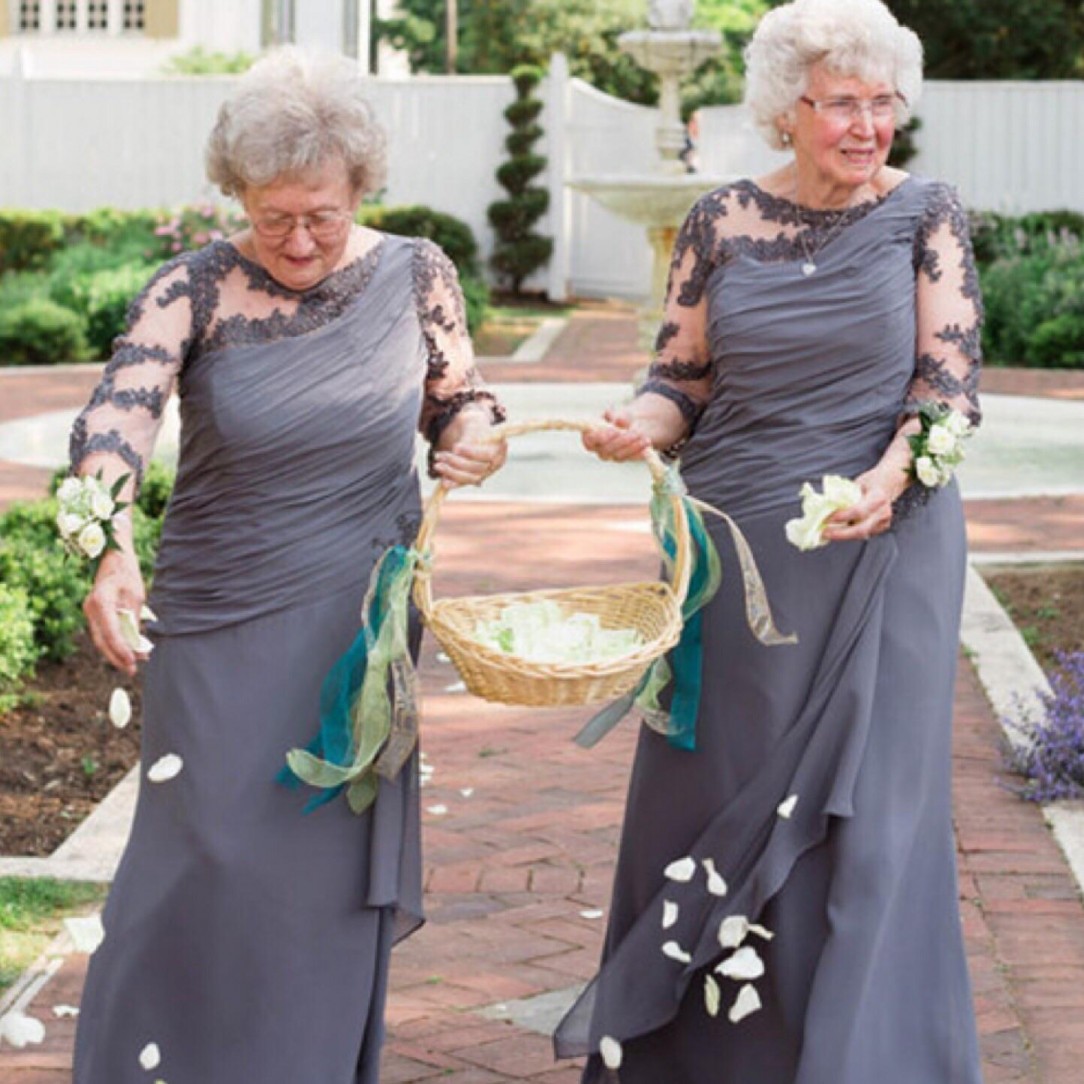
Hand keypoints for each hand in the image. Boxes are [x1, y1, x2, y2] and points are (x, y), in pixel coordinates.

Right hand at [84, 547, 147, 676]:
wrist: (112, 556)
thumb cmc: (126, 572)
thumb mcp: (136, 595)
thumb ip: (133, 619)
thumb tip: (136, 645)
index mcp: (101, 602)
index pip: (110, 633)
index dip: (121, 650)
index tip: (133, 662)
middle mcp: (91, 609)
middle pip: (102, 641)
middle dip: (117, 657)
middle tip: (133, 670)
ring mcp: (91, 611)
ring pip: (101, 639)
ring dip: (116, 652)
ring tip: (134, 663)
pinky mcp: (95, 613)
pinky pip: (104, 632)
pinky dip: (115, 642)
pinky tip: (128, 650)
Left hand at [432, 424, 507, 488]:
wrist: (475, 434)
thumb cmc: (475, 428)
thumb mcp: (474, 425)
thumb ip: (469, 435)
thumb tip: (457, 449)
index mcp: (499, 450)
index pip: (487, 455)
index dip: (471, 453)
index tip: (455, 447)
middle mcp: (494, 465)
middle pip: (478, 468)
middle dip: (456, 462)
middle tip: (439, 455)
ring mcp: (485, 474)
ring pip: (470, 478)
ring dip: (452, 472)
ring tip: (437, 464)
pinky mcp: (475, 480)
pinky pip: (465, 484)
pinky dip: (454, 483)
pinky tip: (444, 481)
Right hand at [582, 408, 651, 461]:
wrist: (635, 424)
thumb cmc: (622, 417)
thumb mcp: (620, 413)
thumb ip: (618, 415)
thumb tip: (619, 420)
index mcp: (591, 435)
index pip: (589, 441)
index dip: (598, 438)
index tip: (613, 430)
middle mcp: (599, 448)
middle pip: (605, 451)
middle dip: (619, 442)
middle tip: (632, 432)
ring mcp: (612, 456)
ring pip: (618, 456)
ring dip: (631, 446)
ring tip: (642, 435)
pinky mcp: (625, 459)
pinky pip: (631, 458)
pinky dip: (639, 451)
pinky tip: (646, 443)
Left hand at [821, 468, 900, 542]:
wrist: (889, 483)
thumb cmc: (871, 481)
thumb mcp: (857, 483)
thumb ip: (846, 495)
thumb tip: (827, 505)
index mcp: (878, 497)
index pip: (858, 511)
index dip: (842, 516)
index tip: (827, 518)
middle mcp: (883, 511)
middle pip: (861, 529)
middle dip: (840, 533)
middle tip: (825, 533)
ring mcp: (884, 521)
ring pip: (861, 534)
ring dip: (843, 535)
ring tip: (829, 533)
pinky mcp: (882, 527)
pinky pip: (864, 533)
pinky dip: (851, 534)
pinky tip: (839, 531)